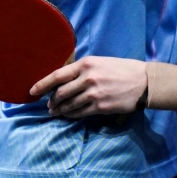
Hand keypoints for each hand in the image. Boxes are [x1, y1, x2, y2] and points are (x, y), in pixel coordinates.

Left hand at [30, 56, 147, 117]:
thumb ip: (83, 70)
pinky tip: (68, 115)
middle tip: (48, 105)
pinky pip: (79, 113)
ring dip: (59, 110)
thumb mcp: (101, 62)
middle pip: (61, 92)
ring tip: (55, 112)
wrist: (144, 82)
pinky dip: (71, 115)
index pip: (57, 75)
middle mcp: (88, 78)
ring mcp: (93, 93)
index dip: (42, 85)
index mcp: (86, 64)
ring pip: (69, 105)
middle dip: (51, 101)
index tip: (32, 91)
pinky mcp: (100, 107)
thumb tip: (65, 80)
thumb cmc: (122, 69)